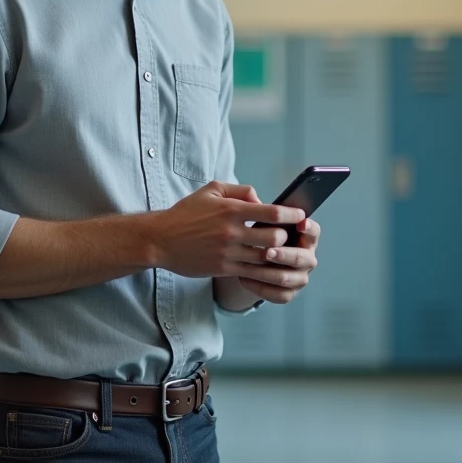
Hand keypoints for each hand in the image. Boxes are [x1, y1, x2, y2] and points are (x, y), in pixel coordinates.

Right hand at [148, 181, 304, 278]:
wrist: (160, 239)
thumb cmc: (186, 213)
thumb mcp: (211, 191)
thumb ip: (240, 190)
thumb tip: (261, 199)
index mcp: (231, 210)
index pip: (271, 212)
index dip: (291, 215)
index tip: (300, 216)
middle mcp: (231, 232)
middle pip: (273, 238)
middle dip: (286, 238)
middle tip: (289, 236)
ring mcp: (227, 252)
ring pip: (264, 258)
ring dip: (277, 256)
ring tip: (283, 253)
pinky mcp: (222, 268)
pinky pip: (251, 272)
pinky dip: (262, 269)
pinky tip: (266, 265)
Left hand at [236, 216, 319, 304]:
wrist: (251, 259)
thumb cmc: (258, 234)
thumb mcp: (260, 218)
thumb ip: (259, 208)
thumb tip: (254, 202)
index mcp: (305, 237)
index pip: (314, 231)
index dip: (310, 228)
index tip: (300, 223)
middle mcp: (307, 258)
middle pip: (301, 258)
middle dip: (284, 255)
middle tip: (267, 251)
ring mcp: (299, 277)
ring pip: (287, 278)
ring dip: (267, 273)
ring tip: (249, 266)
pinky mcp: (289, 293)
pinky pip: (278, 295)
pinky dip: (260, 287)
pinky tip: (244, 278)